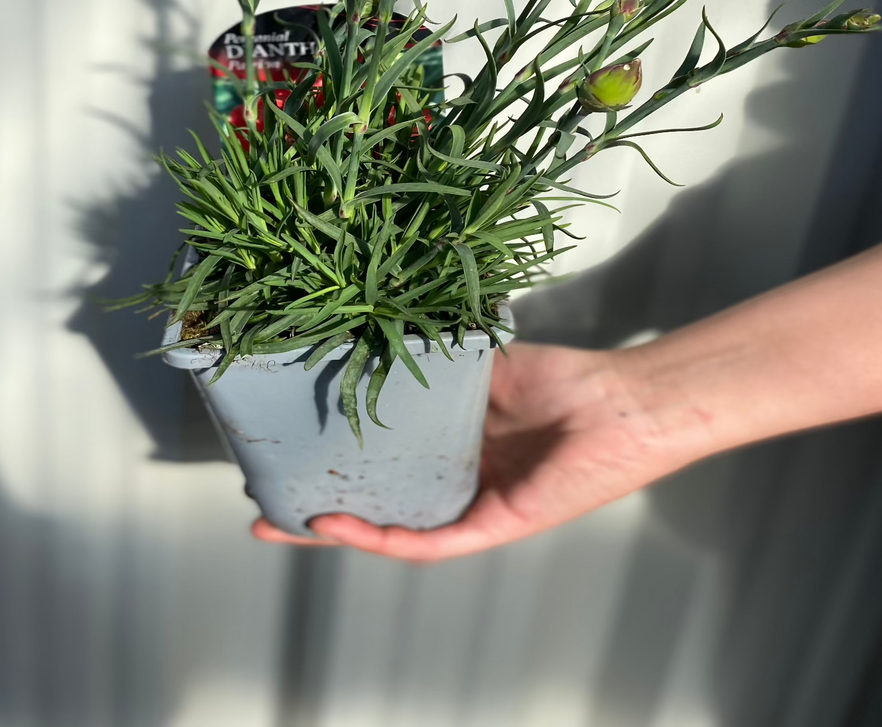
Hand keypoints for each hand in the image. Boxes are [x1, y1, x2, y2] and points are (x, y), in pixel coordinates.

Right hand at [251, 340, 690, 560]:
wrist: (618, 402)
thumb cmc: (560, 380)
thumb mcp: (479, 368)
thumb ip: (431, 370)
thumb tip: (370, 341)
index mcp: (453, 447)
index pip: (383, 462)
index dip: (334, 461)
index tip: (286, 449)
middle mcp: (457, 483)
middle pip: (377, 504)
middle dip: (317, 510)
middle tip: (263, 504)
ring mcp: (472, 508)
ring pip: (391, 529)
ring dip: (334, 531)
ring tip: (282, 522)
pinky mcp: (492, 526)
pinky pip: (427, 541)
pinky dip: (380, 536)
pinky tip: (338, 525)